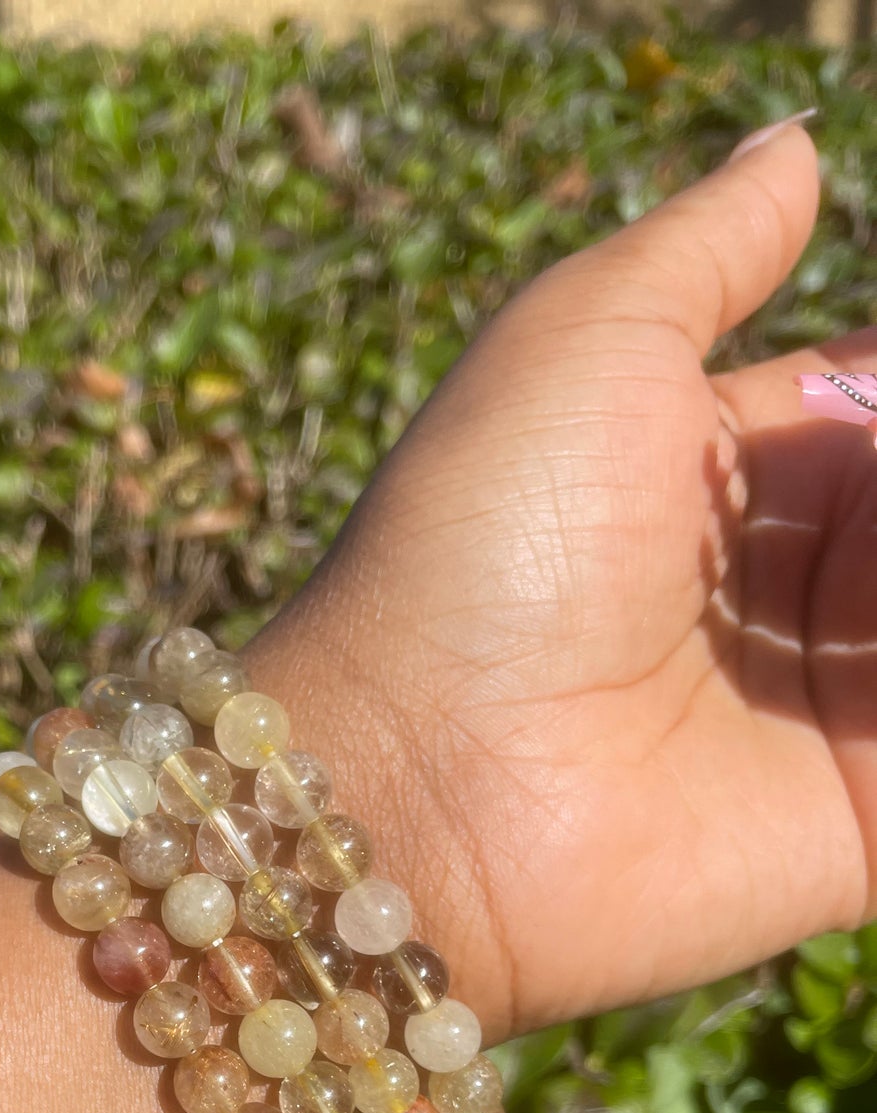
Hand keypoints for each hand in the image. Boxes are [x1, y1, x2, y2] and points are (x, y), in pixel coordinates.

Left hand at [252, 120, 874, 1040]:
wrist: (421, 777)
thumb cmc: (483, 543)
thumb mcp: (584, 338)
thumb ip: (708, 247)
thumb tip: (800, 149)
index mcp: (723, 466)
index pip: (872, 393)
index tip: (875, 382)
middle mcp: (777, 585)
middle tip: (863, 490)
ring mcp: (819, 708)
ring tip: (865, 563)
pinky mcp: (859, 824)